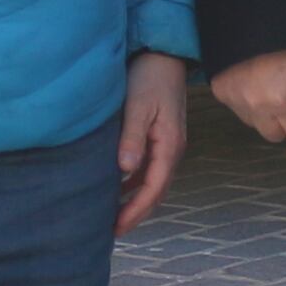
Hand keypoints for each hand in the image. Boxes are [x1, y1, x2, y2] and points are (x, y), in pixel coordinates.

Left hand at [113, 51, 188, 232]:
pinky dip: (136, 183)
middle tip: (112, 230)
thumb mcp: (137, 106)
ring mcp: (169, 144)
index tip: (117, 227)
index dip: (135, 211)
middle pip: (156, 191)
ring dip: (136, 200)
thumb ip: (132, 138)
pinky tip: (119, 187)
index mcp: (169, 146)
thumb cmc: (149, 77)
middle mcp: (173, 149)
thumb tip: (125, 170)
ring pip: (153, 182)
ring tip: (114, 214)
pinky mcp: (161, 137)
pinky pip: (150, 169)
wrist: (163, 54)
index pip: (153, 189)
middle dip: (136, 212)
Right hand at [210, 46, 285, 144]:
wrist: (260, 11)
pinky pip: (239, 111)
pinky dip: (248, 101)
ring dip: (266, 112)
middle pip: (276, 135)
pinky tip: (254, 79)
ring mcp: (234, 100)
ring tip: (271, 82)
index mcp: (283, 102)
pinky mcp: (220, 92)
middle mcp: (255, 106)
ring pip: (256, 125)